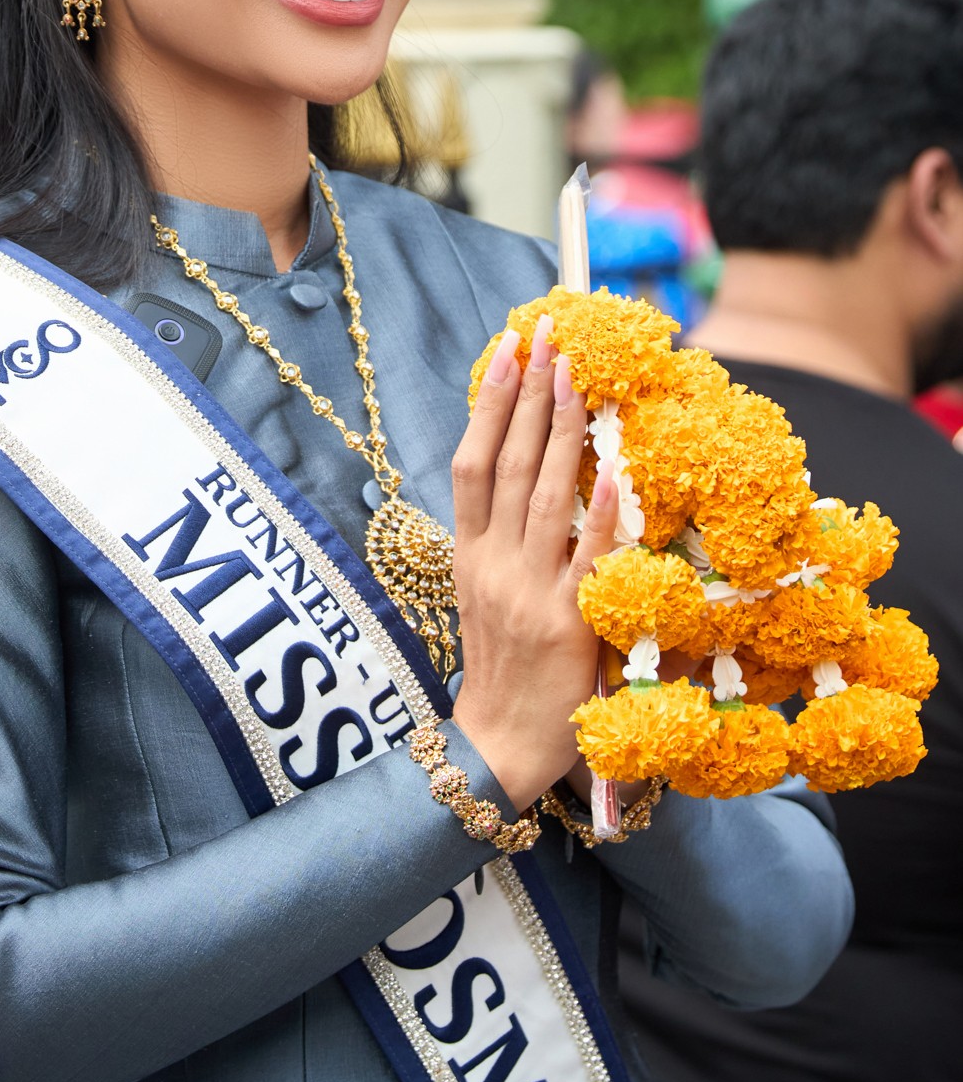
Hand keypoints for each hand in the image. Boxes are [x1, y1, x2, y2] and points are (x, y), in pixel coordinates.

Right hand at [450, 316, 618, 809]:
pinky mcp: (568, 624)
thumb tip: (547, 480)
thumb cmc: (502, 671)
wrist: (498, 747)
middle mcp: (492, 565)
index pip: (472, 463)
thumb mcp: (487, 597)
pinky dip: (598, 513)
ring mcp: (528, 592)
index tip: (509, 349)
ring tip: (575, 374)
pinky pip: (586, 559)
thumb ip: (508, 544)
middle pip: (507, 463)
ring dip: (560, 430)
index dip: (489, 403)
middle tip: (547, 334)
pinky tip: (612, 470)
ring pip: (543, 496)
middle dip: (527, 392)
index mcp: (469, 556)